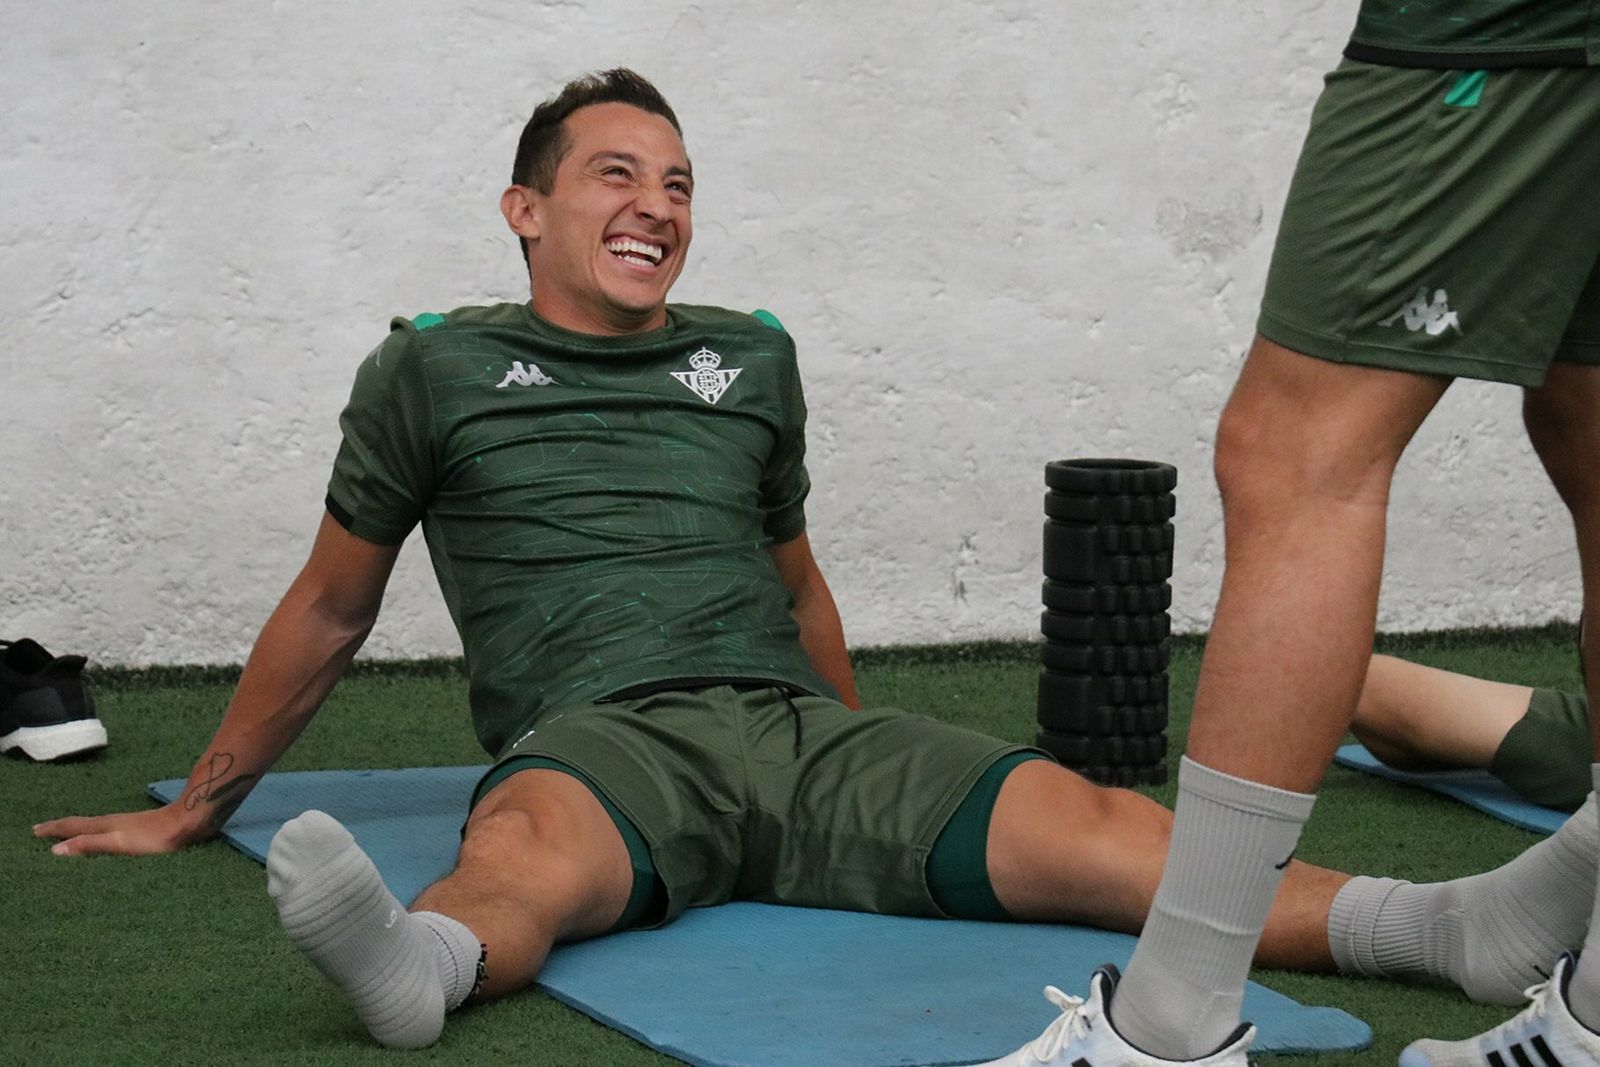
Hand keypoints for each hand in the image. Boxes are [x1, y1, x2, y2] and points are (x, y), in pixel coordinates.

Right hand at [34, 804, 213, 856]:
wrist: (190, 822)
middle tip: (42, 831)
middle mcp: (114, 822)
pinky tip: (106, 838)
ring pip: (96, 827)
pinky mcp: (141, 830)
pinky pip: (109, 831)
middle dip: (61, 828)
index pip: (73, 827)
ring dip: (78, 830)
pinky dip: (97, 834)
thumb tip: (55, 850)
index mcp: (105, 826)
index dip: (53, 829)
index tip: (33, 830)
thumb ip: (89, 845)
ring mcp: (128, 825)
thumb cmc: (156, 836)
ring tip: (68, 834)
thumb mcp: (118, 843)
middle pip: (82, 825)